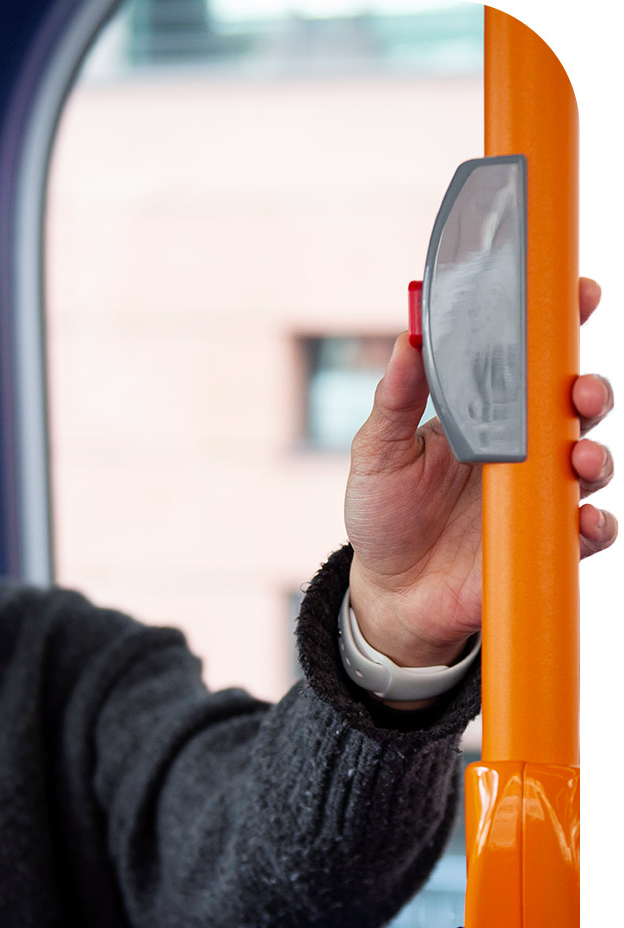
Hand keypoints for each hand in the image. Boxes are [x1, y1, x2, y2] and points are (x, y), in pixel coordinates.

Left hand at [344, 277, 615, 672]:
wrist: (388, 588)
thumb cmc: (383, 513)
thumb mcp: (377, 452)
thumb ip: (395, 399)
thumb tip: (405, 338)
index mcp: (485, 417)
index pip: (531, 364)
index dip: (560, 327)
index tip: (578, 294)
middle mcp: (521, 451)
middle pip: (574, 408)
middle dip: (589, 392)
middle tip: (579, 394)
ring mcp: (537, 497)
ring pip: (589, 464)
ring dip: (595, 455)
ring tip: (579, 459)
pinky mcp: (542, 543)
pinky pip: (585, 532)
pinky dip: (592, 525)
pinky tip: (582, 520)